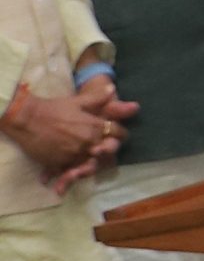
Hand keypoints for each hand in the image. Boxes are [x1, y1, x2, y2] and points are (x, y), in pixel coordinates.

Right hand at [2, 83, 128, 182]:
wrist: (26, 119)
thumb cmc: (53, 108)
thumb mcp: (77, 101)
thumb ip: (97, 97)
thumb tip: (112, 88)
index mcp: (95, 127)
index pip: (119, 133)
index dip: (119, 133)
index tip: (116, 134)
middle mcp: (88, 143)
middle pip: (108, 151)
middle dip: (108, 150)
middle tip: (104, 149)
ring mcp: (74, 155)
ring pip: (91, 164)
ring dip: (92, 162)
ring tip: (88, 161)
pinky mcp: (59, 164)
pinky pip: (71, 172)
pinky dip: (72, 172)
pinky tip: (72, 171)